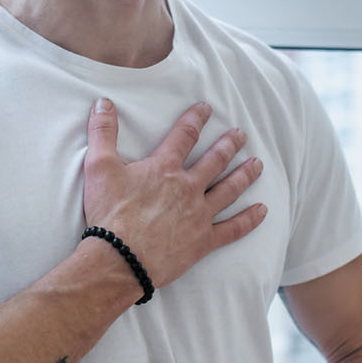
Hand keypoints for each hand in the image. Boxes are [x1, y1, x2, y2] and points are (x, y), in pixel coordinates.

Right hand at [83, 99, 265, 287]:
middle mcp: (187, 187)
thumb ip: (102, 132)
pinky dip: (249, 220)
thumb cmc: (109, 214)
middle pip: (215, 160)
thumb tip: (103, 103)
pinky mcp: (202, 241)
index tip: (206, 108)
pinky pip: (232, 229)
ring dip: (245, 175)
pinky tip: (263, 211)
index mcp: (164, 168)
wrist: (119, 259)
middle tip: (241, 134)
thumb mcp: (98, 167)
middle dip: (229, 144)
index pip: (184, 135)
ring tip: (257, 164)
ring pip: (229, 190)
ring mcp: (198, 214)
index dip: (196, 119)